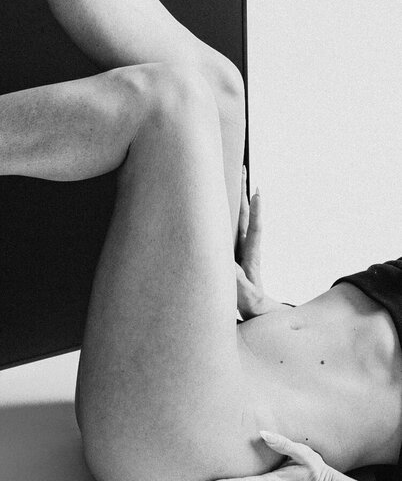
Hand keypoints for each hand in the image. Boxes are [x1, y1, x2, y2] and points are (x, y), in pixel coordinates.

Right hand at [235, 166, 266, 319]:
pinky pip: (232, 226)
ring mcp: (242, 248)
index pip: (255, 229)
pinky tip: (222, 205)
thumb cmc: (251, 306)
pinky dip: (229, 211)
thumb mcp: (244, 297)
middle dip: (245, 192)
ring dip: (238, 198)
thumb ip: (237, 283)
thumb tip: (227, 265)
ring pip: (240, 218)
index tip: (257, 191)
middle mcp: (248, 247)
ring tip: (234, 178)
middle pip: (248, 214)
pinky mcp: (234, 252)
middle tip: (243, 169)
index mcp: (252, 256)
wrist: (257, 311)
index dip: (256, 211)